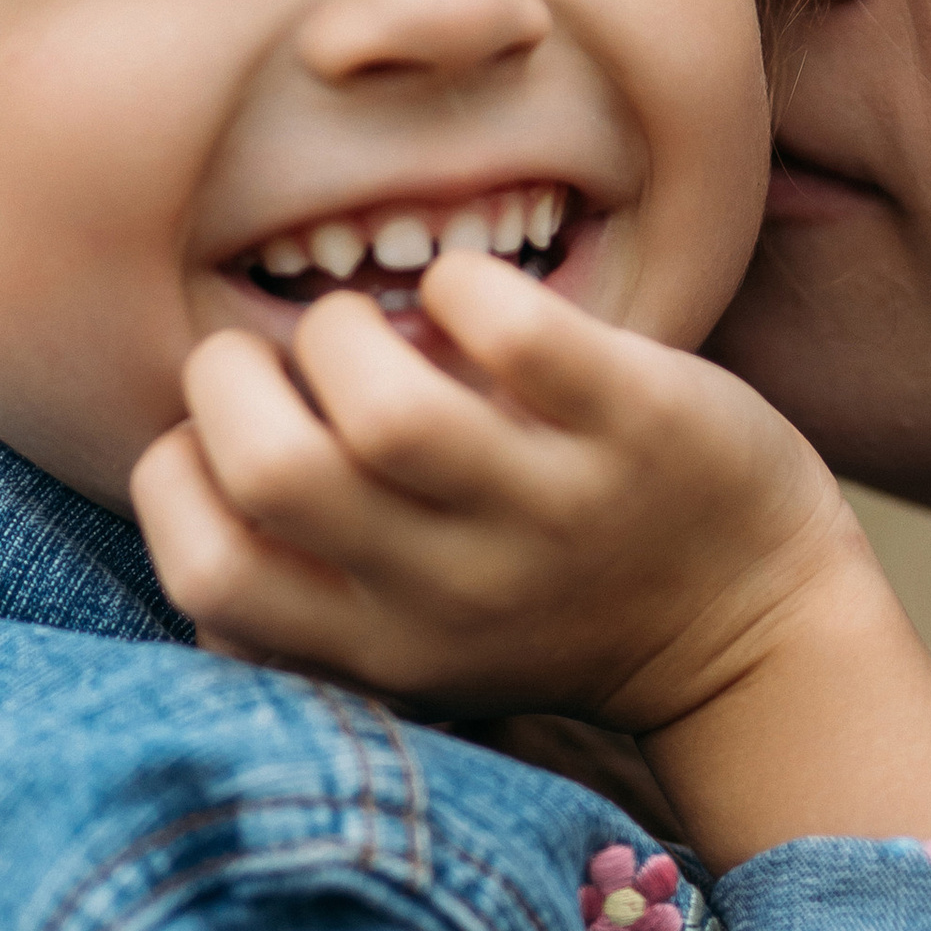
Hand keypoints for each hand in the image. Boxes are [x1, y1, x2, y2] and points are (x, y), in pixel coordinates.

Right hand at [130, 252, 930, 868]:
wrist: (751, 626)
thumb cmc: (548, 603)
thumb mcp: (413, 635)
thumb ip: (305, 588)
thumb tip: (196, 483)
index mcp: (376, 646)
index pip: (207, 576)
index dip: (179, 478)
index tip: (232, 440)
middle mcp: (452, 596)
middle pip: (273, 473)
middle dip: (238, 376)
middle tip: (289, 357)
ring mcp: (549, 514)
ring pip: (389, 410)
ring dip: (348, 328)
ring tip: (380, 324)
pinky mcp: (638, 431)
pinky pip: (521, 334)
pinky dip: (470, 284)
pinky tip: (477, 297)